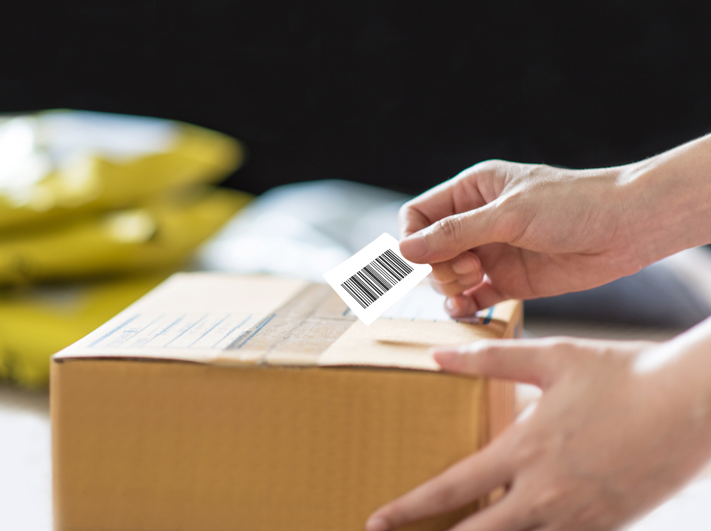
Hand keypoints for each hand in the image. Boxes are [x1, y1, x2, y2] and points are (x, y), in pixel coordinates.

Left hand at [366, 333, 710, 530]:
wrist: (696, 403)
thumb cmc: (622, 373)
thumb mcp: (551, 358)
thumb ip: (488, 359)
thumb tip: (436, 354)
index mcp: (524, 450)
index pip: (451, 489)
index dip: (407, 509)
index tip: (375, 520)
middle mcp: (546, 493)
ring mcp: (579, 516)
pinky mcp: (608, 526)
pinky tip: (516, 529)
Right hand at [399, 160, 647, 316]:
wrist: (629, 227)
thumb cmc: (573, 205)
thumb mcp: (508, 214)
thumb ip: (454, 234)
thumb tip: (404, 250)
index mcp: (473, 190)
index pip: (418, 215)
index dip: (413, 239)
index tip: (426, 258)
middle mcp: (478, 221)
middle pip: (428, 250)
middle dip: (438, 266)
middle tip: (468, 269)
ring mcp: (493, 252)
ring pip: (447, 276)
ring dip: (450, 287)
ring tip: (474, 284)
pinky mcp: (511, 281)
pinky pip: (473, 298)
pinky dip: (464, 307)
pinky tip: (467, 310)